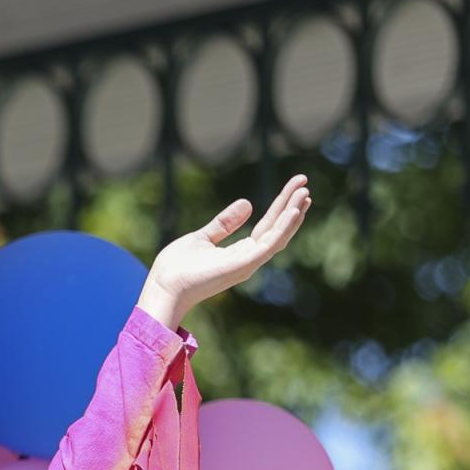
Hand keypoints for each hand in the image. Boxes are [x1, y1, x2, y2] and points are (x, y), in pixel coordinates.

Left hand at [136, 174, 310, 329]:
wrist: (164, 287)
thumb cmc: (177, 268)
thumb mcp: (202, 237)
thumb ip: (224, 224)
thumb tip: (248, 203)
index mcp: (240, 252)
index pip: (267, 226)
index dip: (280, 206)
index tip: (294, 186)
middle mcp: (248, 258)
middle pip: (277, 228)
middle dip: (291, 205)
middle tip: (304, 182)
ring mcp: (247, 263)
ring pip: (278, 236)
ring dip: (292, 214)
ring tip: (305, 193)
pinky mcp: (243, 265)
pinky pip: (269, 244)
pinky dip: (283, 228)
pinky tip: (293, 211)